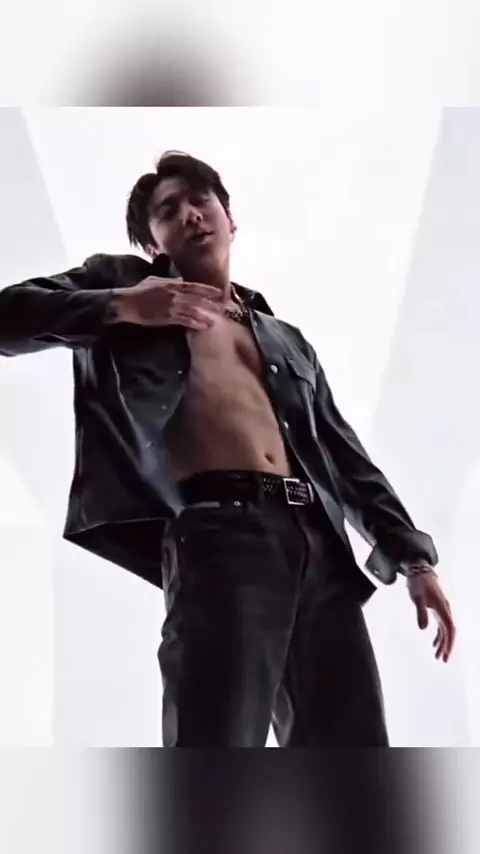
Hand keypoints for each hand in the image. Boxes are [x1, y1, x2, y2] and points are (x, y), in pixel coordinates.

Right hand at [110, 276, 224, 329]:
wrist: (126, 304)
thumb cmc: (138, 291)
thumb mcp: (154, 280)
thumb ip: (169, 280)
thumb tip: (181, 280)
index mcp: (171, 285)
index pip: (194, 286)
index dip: (208, 290)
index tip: (219, 292)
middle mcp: (174, 294)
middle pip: (197, 298)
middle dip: (211, 303)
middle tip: (224, 307)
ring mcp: (171, 306)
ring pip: (193, 310)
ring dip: (206, 314)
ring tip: (217, 318)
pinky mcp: (167, 318)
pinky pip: (184, 321)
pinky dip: (195, 323)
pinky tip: (203, 326)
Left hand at [407, 571, 455, 662]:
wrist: (419, 570)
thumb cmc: (418, 583)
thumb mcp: (417, 597)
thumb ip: (420, 612)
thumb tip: (423, 629)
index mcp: (442, 608)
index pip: (450, 628)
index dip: (449, 642)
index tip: (446, 654)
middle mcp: (445, 610)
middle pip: (449, 631)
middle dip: (447, 646)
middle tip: (443, 660)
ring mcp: (441, 610)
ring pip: (445, 630)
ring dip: (442, 643)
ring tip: (438, 656)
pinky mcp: (437, 609)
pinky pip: (441, 626)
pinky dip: (439, 636)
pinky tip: (434, 644)